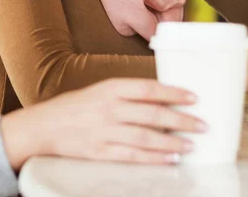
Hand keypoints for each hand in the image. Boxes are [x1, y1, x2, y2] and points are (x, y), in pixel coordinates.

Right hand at [0, 78, 204, 169]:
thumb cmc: (77, 106)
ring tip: (191, 144)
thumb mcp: (102, 91)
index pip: (149, 89)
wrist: (45, 125)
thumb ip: (128, 95)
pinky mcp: (100, 152)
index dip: (173, 93)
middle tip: (202, 124)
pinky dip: (153, 158)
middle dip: (180, 119)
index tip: (193, 97)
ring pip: (146, 137)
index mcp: (111, 88)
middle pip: (152, 114)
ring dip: (172, 141)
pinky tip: (170, 159)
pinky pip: (132, 156)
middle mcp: (110, 108)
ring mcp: (105, 131)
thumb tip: (161, 100)